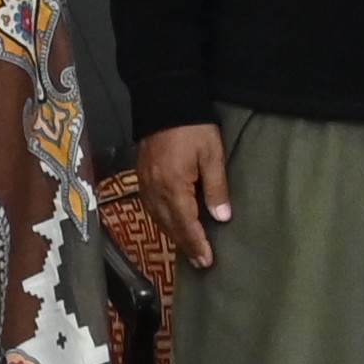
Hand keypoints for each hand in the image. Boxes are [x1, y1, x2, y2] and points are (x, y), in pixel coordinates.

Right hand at [138, 119, 233, 264]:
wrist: (164, 101)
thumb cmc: (193, 128)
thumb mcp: (211, 155)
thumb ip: (216, 187)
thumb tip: (221, 217)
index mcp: (173, 187)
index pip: (186, 224)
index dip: (197, 244)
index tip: (206, 262)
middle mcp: (155, 190)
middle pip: (170, 225)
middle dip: (185, 245)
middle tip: (200, 262)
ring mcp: (146, 184)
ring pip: (159, 218)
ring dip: (173, 234)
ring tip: (188, 247)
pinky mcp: (142, 176)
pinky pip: (151, 207)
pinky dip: (162, 220)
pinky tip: (171, 222)